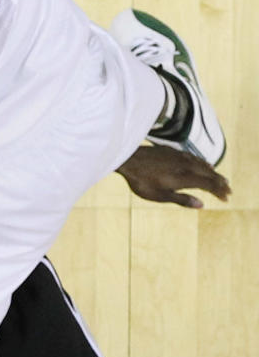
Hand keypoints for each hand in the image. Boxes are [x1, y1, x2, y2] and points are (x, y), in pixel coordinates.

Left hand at [116, 143, 230, 208]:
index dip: (219, 191)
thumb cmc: (141, 181)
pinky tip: (206, 165)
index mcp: (184, 178)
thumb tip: (201, 205)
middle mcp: (186, 165)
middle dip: (220, 183)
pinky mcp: (174, 151)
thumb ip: (181, 200)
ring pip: (203, 165)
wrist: (128, 159)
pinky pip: (195, 157)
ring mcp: (180, 157)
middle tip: (229, 191)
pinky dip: (204, 163)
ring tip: (222, 180)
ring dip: (214, 173)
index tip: (226, 198)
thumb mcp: (159, 196)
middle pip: (209, 174)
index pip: (208, 184)